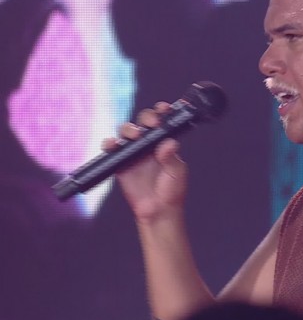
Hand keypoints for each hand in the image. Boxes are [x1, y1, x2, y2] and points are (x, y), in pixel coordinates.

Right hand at [104, 102, 187, 221]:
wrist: (158, 211)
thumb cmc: (172, 190)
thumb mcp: (177, 172)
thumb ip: (171, 158)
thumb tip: (168, 143)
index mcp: (164, 142)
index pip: (163, 121)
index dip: (162, 111)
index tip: (164, 108)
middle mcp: (149, 144)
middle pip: (143, 121)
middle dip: (146, 117)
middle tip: (151, 124)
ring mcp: (134, 152)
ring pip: (127, 132)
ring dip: (128, 129)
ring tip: (135, 135)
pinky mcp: (120, 162)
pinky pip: (112, 149)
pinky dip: (110, 144)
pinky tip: (113, 145)